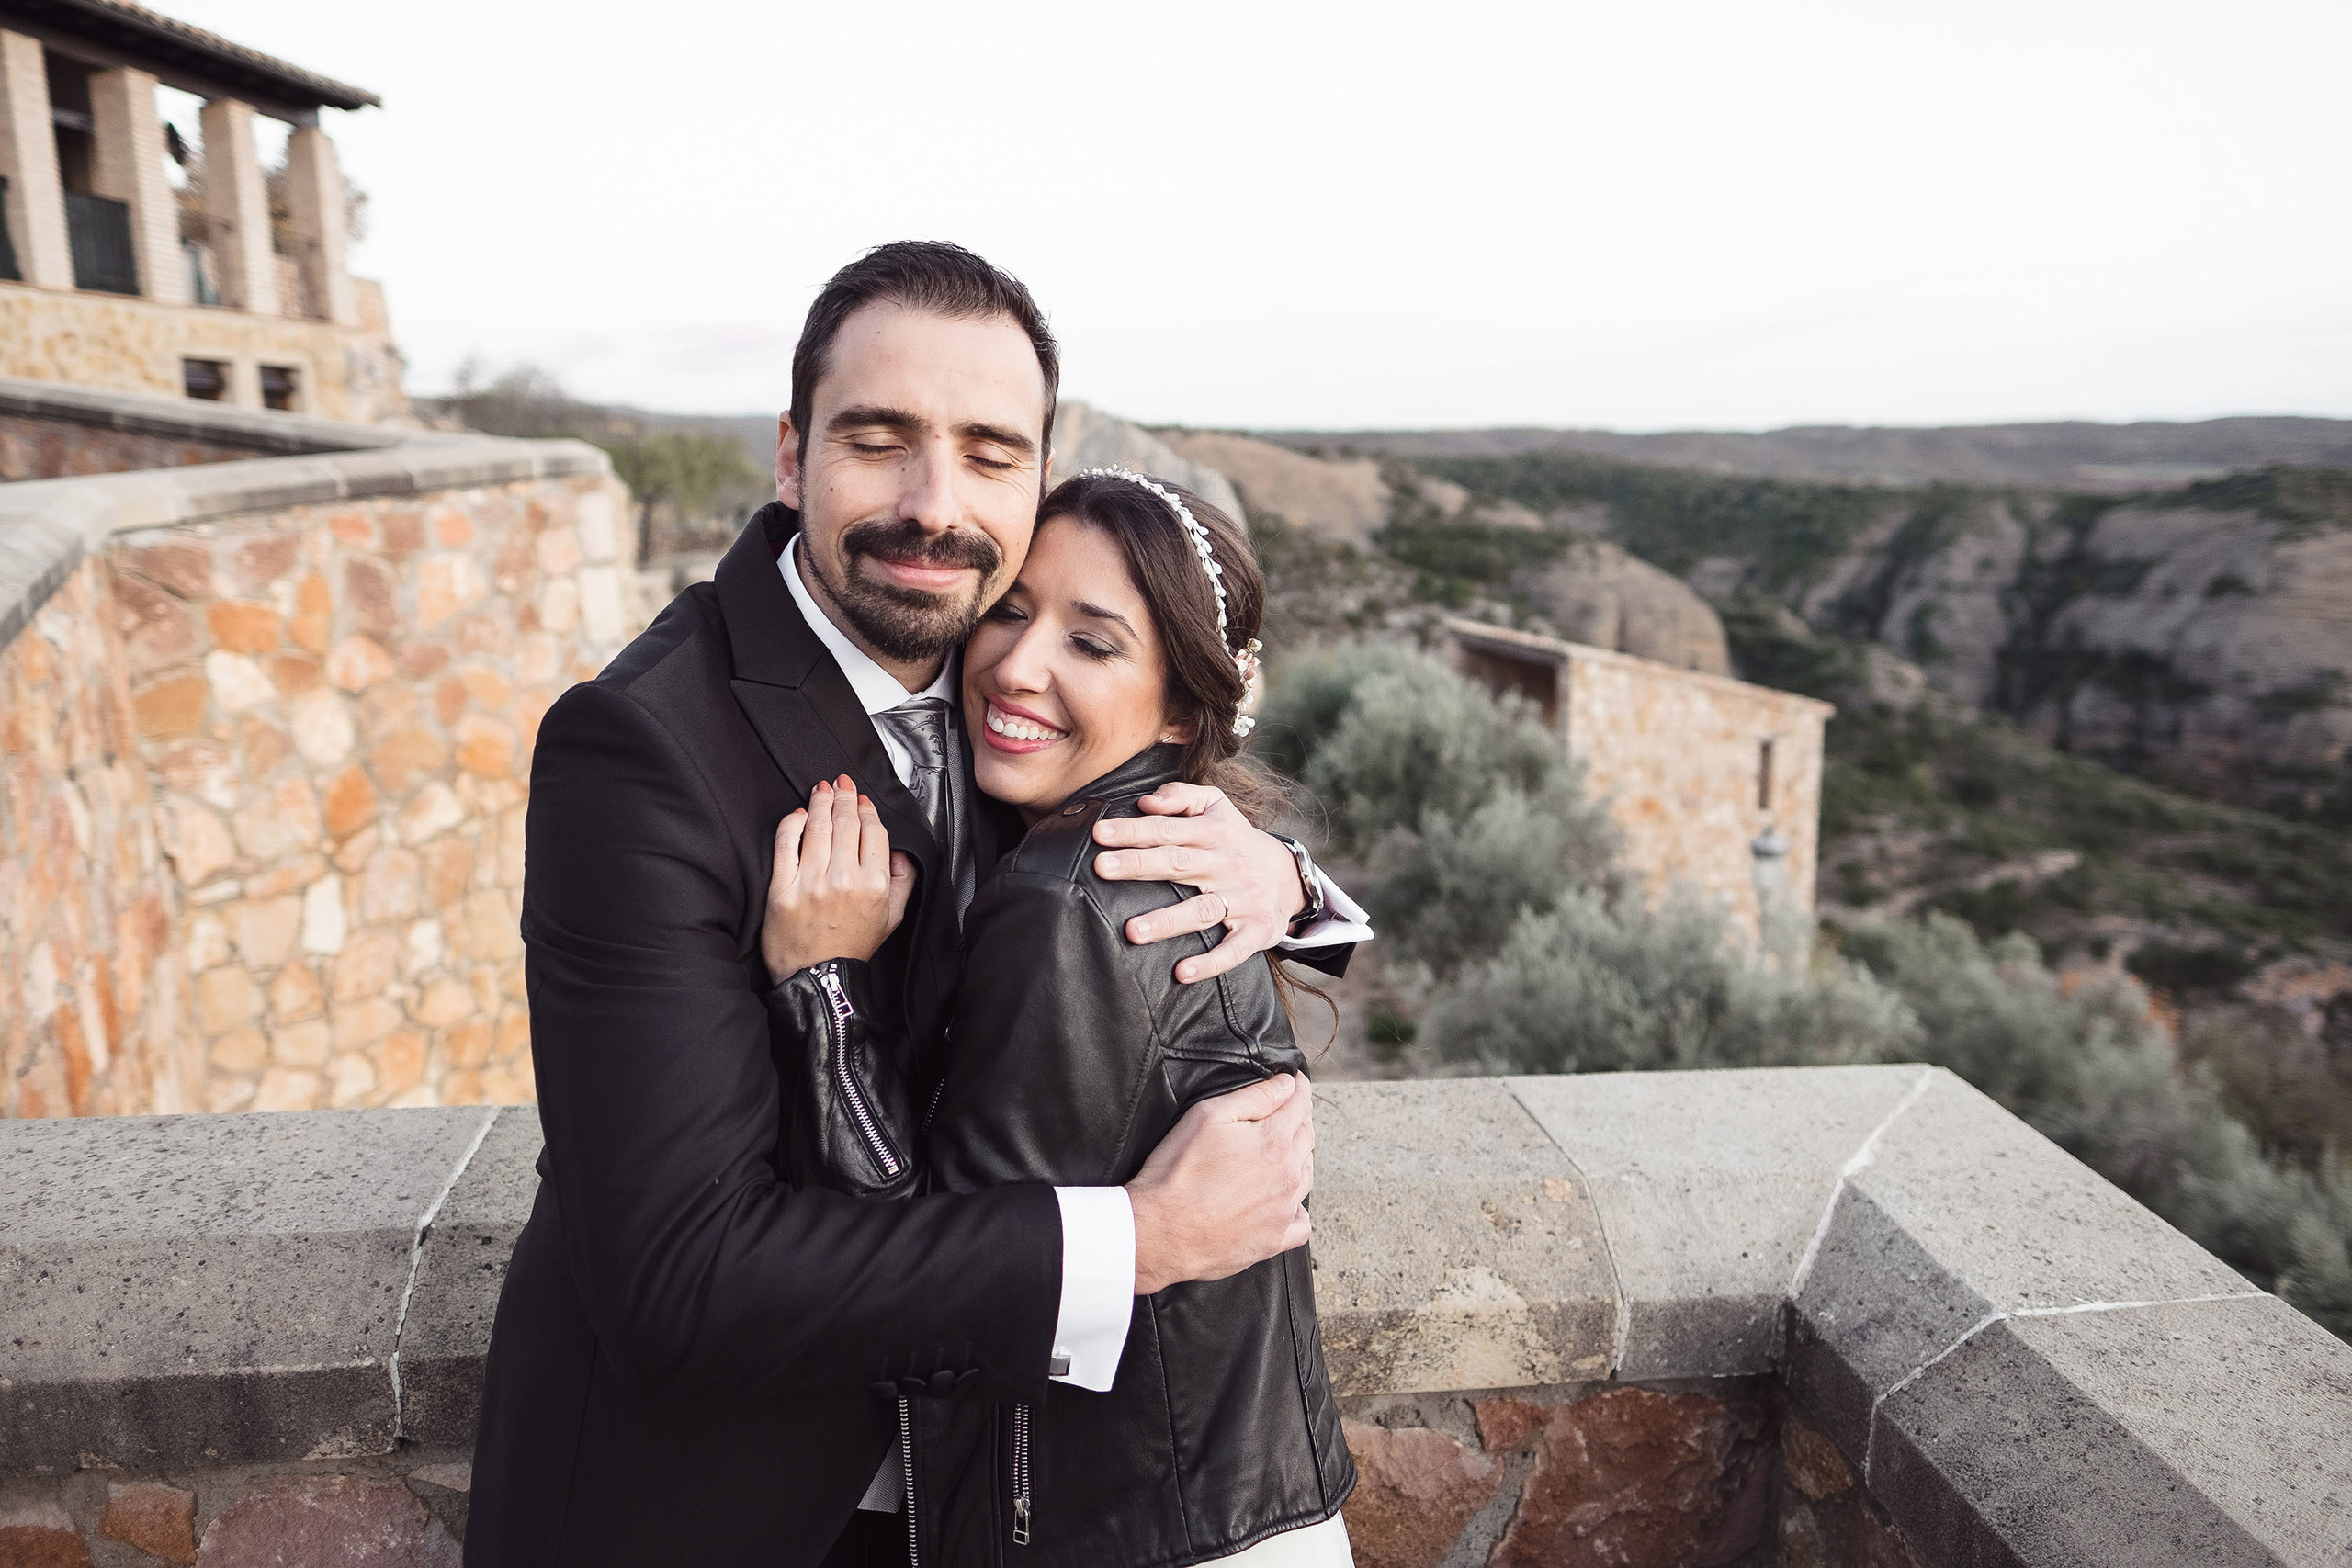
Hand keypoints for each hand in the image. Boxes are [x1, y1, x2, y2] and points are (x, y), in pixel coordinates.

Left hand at [760, 776, 915, 983]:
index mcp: (873, 886)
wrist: (818, 978)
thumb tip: (896, 848)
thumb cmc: (852, 948)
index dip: (867, 810)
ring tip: (821, 789)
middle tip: (841, 784)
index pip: (872, 832)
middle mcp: (843, 881)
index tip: (862, 800)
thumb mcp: (893, 917)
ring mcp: (811, 884)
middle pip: (845, 823)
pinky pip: (786, 844)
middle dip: (844, 796)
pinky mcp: (782, 889)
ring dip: (820, 802)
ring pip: (816, 827)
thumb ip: (902, 879)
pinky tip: (798, 815)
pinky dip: (792, 823)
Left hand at [1091, 782, 1308, 983]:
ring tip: (1132, 931)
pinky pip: (1234, 949)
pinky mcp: (1257, 930)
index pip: (1168, 829)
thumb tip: (1144, 801)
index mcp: (1214, 832)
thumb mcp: (1216, 806)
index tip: (1099, 833)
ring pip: (1202, 910)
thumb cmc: (1236, 840)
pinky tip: (1182, 973)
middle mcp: (1227, 864)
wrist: (1290, 876)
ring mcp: (1244, 899)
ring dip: (1168, 921)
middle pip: (1178, 863)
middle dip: (1139, 865)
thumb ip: (1180, 796)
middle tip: (1101, 868)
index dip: (1134, 831)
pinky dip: (1210, 962)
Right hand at [1127, 1074, 1313, 1293]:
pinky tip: (1282, 1201)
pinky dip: (1297, 1208)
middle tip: (1285, 1112)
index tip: (1294, 1082)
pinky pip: (1302, 1222)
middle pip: (1307, 1138)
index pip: (1299, 1104)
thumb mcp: (1208, 1116)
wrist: (1162, 1232)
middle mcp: (1287, 1176)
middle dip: (1299, 1119)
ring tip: (1280, 1153)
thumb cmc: (1177, 1173)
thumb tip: (1285, 1084)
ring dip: (1299, 1159)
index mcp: (1274, 1141)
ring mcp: (1284, 1211)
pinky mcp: (1275, 1240)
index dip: (1297, 1088)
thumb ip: (1254, 1096)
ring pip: (1307, 1175)